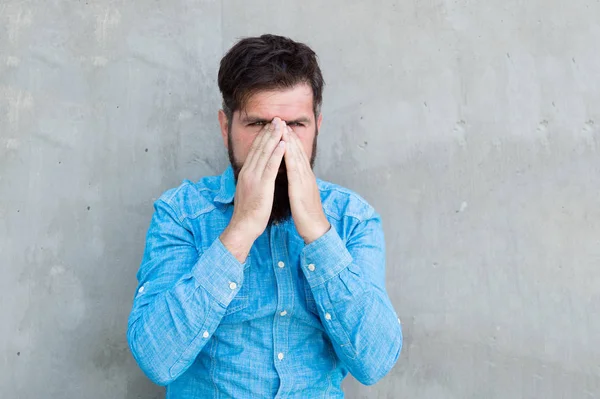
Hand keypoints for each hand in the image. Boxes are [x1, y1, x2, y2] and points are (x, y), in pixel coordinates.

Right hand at [221, 118, 285, 260]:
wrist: (243, 226)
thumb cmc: (248, 212)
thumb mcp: (248, 191)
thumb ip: (253, 179)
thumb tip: (256, 172)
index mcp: (246, 173)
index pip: (255, 150)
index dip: (263, 136)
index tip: (270, 125)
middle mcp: (248, 172)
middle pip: (259, 148)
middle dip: (268, 132)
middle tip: (277, 119)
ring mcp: (254, 178)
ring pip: (264, 153)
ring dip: (273, 137)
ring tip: (281, 125)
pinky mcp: (262, 186)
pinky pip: (270, 167)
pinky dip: (277, 154)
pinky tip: (283, 144)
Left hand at [283, 126, 329, 243]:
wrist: (315, 227)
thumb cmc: (307, 214)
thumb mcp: (302, 194)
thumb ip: (298, 182)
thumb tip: (293, 175)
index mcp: (305, 176)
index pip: (297, 154)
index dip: (290, 140)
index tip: (283, 128)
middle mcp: (306, 175)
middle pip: (297, 151)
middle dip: (289, 135)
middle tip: (281, 121)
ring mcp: (304, 180)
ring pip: (297, 156)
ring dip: (289, 141)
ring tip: (282, 128)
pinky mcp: (301, 188)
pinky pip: (294, 170)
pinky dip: (290, 157)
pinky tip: (284, 148)